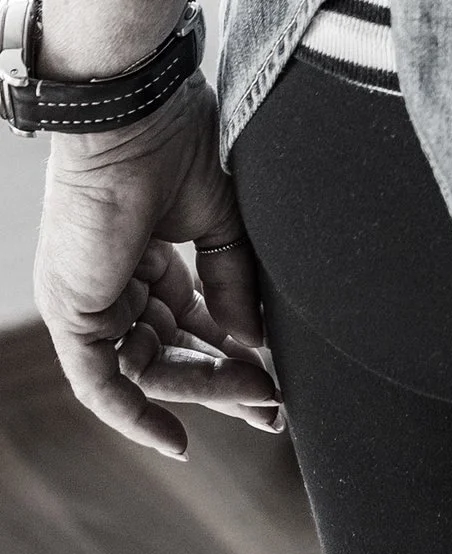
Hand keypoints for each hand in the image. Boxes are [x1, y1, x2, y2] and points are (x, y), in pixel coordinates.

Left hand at [34, 76, 283, 458]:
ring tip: (259, 398)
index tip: (274, 382)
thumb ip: (234, 281)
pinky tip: (177, 439)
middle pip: (171, 353)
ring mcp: (90, 301)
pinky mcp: (75, 314)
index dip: (232, 353)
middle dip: (224, 382)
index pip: (189, 321)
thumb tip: (250, 342)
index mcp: (144, 256)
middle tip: (273, 409)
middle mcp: (113, 285)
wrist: (136, 113)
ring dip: (204, 390)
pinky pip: (101, 384)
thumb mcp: (220, 220)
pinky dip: (135, 416)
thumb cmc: (176, 140)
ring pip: (148, 370)